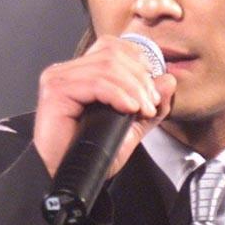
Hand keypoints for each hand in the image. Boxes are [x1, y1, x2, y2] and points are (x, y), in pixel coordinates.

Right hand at [34, 35, 176, 179]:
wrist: (66, 178)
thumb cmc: (91, 156)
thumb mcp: (130, 129)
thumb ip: (150, 106)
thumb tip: (168, 80)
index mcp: (81, 73)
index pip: (113, 46)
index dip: (139, 62)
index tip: (153, 91)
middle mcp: (67, 70)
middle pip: (113, 54)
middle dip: (141, 78)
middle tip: (152, 103)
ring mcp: (59, 78)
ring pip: (107, 66)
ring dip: (134, 88)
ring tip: (144, 110)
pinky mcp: (56, 91)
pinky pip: (96, 83)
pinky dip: (119, 94)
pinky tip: (130, 109)